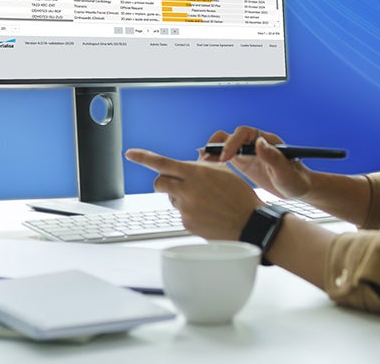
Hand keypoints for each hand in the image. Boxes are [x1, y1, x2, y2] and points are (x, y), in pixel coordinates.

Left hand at [125, 148, 263, 239]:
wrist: (248, 223)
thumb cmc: (239, 196)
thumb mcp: (223, 171)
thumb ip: (202, 165)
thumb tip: (192, 162)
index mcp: (195, 173)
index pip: (162, 162)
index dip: (143, 157)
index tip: (130, 153)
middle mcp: (187, 191)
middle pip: (159, 182)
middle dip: (163, 181)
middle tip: (175, 183)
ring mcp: (185, 209)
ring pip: (171, 199)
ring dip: (180, 197)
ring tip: (203, 200)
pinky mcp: (187, 224)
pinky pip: (181, 214)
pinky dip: (190, 212)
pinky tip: (206, 213)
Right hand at [202, 126, 313, 199]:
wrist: (297, 188)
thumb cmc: (296, 180)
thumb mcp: (287, 172)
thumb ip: (274, 158)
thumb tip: (259, 143)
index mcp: (265, 140)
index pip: (243, 133)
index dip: (232, 142)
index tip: (226, 158)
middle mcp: (254, 142)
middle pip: (229, 136)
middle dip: (216, 145)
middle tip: (206, 160)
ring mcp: (247, 151)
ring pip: (223, 145)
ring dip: (212, 152)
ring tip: (201, 166)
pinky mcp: (242, 161)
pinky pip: (224, 157)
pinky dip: (214, 162)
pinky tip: (207, 171)